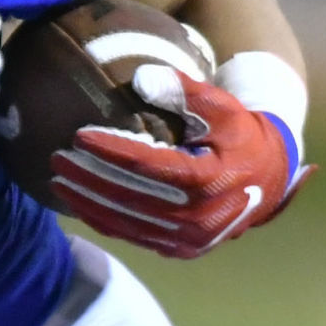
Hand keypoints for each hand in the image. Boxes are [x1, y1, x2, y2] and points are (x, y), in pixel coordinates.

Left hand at [52, 64, 315, 257]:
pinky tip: (78, 203)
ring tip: (57, 180)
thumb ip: (184, 91)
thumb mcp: (222, 106)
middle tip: (55, 158)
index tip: (78, 135)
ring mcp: (191, 239)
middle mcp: (200, 218)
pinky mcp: (182, 249)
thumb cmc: (239, 134)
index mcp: (210, 181)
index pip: (149, 166)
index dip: (111, 151)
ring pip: (128, 222)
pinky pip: (135, 236)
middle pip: (131, 197)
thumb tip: (142, 76)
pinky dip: (104, 221)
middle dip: (87, 178)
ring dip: (87, 203)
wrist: (269, 176)